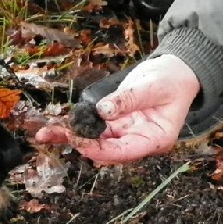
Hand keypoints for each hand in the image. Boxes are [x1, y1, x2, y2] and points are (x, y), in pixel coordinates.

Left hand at [35, 55, 199, 164]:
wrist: (176, 72)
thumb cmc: (171, 80)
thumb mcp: (151, 86)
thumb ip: (127, 99)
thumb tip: (102, 110)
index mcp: (156, 139)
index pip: (126, 151)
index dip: (100, 149)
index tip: (79, 141)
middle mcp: (139, 141)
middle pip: (106, 150)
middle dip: (80, 143)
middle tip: (55, 134)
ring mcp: (126, 134)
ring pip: (96, 141)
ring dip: (72, 136)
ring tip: (45, 133)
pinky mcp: (116, 125)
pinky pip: (94, 129)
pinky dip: (76, 127)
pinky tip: (55, 129)